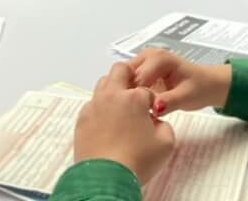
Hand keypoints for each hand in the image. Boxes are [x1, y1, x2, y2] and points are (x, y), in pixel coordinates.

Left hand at [74, 62, 175, 183]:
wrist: (106, 178)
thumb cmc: (137, 160)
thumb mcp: (166, 144)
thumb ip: (164, 125)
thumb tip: (154, 122)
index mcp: (134, 98)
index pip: (145, 89)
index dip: (151, 100)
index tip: (152, 113)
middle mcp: (111, 96)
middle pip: (119, 70)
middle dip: (129, 76)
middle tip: (134, 94)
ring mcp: (94, 106)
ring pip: (102, 84)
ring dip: (113, 90)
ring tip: (120, 109)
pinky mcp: (81, 119)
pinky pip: (91, 104)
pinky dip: (100, 108)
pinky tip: (107, 125)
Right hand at [130, 49, 232, 114]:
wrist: (207, 84)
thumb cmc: (199, 88)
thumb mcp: (187, 96)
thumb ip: (170, 101)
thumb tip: (154, 108)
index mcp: (159, 58)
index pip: (136, 77)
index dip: (134, 96)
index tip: (138, 114)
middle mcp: (148, 56)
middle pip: (125, 75)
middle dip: (126, 95)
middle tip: (132, 115)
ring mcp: (143, 63)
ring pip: (124, 79)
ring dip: (125, 95)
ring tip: (132, 112)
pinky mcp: (141, 72)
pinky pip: (128, 82)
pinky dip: (128, 94)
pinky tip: (133, 108)